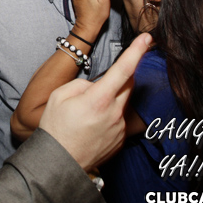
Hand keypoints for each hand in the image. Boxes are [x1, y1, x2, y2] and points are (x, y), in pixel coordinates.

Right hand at [39, 33, 151, 169]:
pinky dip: (109, 116)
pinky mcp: (120, 139)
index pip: (124, 69)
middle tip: (102, 84)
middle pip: (128, 84)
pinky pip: (119, 119)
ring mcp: (119, 128)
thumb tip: (96, 86)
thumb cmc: (55, 129)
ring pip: (122, 103)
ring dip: (111, 100)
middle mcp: (114, 113)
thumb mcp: (60, 96)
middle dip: (121, 77)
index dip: (137, 51)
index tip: (147, 38)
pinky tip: (92, 126)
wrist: (59, 163)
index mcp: (99, 99)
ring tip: (87, 114)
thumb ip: (82, 84)